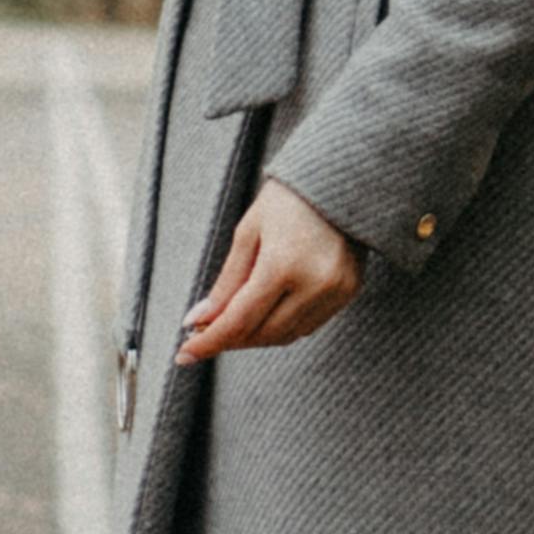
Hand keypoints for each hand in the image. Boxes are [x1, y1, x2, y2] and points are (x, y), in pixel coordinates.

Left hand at [175, 172, 367, 363]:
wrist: (341, 179)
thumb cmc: (288, 200)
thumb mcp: (247, 233)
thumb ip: (226, 283)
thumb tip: (198, 321)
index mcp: (283, 264)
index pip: (240, 320)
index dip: (209, 341)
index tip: (184, 354)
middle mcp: (314, 283)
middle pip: (263, 333)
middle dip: (230, 339)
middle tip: (205, 332)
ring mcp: (336, 291)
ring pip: (286, 335)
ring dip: (256, 335)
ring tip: (233, 321)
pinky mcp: (349, 292)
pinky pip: (309, 325)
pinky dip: (282, 325)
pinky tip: (266, 312)